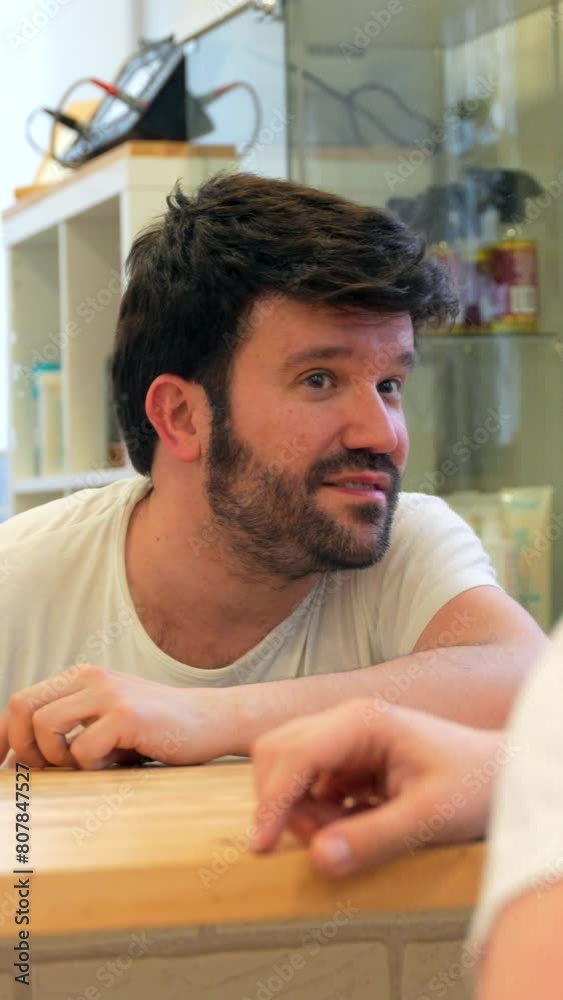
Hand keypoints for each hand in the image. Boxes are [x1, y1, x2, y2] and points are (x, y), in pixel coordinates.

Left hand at [0, 665, 234, 768]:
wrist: (211, 721)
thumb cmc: (157, 731)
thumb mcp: (106, 724)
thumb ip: (68, 732)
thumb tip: (18, 762)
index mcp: (81, 678)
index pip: (20, 701)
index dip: (0, 737)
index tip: (0, 767)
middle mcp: (90, 678)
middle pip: (21, 705)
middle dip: (20, 746)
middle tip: (44, 770)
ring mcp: (108, 693)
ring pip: (43, 725)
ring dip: (55, 757)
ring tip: (84, 767)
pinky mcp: (126, 714)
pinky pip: (81, 748)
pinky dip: (91, 767)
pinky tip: (115, 765)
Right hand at [251, 697, 502, 875]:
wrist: (501, 774)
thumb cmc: (474, 785)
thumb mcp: (429, 818)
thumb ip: (373, 838)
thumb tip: (318, 858)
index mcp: (362, 721)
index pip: (295, 753)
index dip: (272, 801)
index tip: (262, 846)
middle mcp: (346, 720)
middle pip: (277, 752)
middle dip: (283, 802)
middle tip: (322, 841)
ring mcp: (344, 738)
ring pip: (287, 768)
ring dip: (299, 809)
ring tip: (346, 834)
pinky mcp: (347, 759)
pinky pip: (308, 783)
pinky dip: (315, 811)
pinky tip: (353, 825)